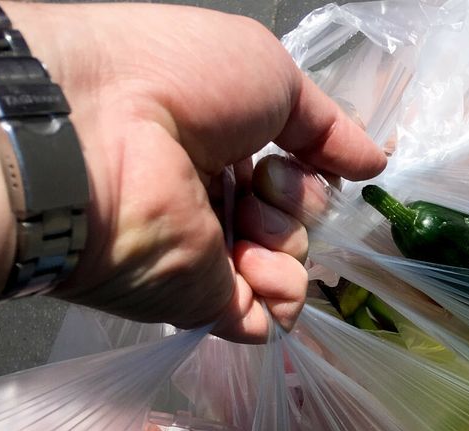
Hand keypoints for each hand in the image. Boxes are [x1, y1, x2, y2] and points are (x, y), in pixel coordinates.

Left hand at [8, 2, 384, 341]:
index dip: (314, 165)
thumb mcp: (270, 72)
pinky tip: (254, 266)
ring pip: (293, 267)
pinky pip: (270, 319)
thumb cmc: (174, 78)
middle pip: (300, 219)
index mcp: (222, 142)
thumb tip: (375, 162)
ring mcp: (208, 256)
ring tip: (250, 219)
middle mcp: (213, 200)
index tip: (303, 153)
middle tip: (264, 180)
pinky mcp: (199, 304)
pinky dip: (280, 296)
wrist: (92, 132)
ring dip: (289, 241)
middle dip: (300, 198)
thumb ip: (328, 124)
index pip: (295, 171)